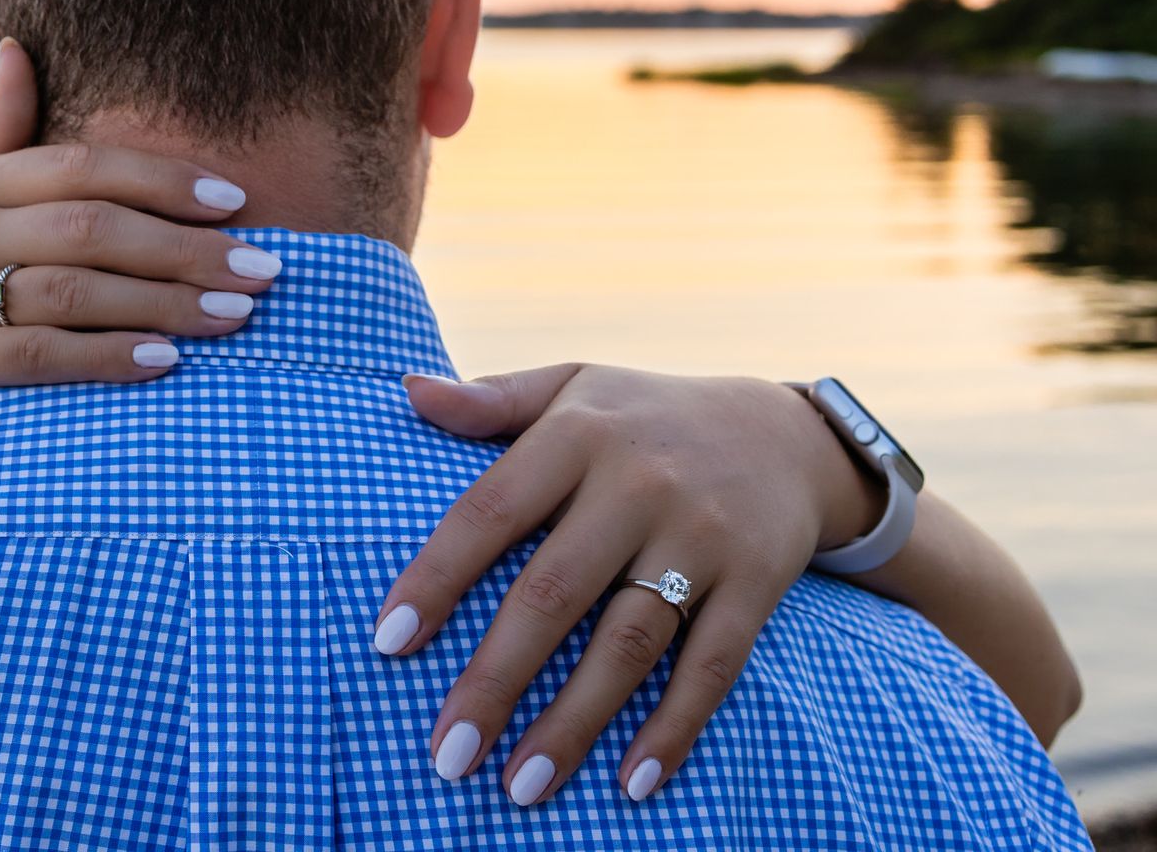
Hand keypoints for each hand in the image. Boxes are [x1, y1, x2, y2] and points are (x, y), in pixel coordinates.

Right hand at [0, 37, 282, 423]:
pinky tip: (166, 362)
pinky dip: (107, 357)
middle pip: (88, 229)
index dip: (161, 180)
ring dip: (164, 305)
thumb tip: (21, 46)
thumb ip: (2, 132)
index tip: (235, 200)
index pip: (79, 168)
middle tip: (262, 269)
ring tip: (235, 315)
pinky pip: (39, 356)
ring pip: (72, 293)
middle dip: (185, 248)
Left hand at [372, 364, 881, 805]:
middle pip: (554, 593)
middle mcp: (638, 485)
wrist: (786, 434)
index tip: (387, 643)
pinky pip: (713, 666)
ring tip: (521, 787)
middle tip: (446, 754)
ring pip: (628, 644)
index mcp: (576, 435)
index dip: (437, 578)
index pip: (490, 512)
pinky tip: (632, 784)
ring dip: (574, 722)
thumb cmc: (642, 418)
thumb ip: (490, 400)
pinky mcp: (756, 583)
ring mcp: (702, 537)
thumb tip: (410, 393)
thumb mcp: (570, 387)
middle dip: (496, 680)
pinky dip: (674, 729)